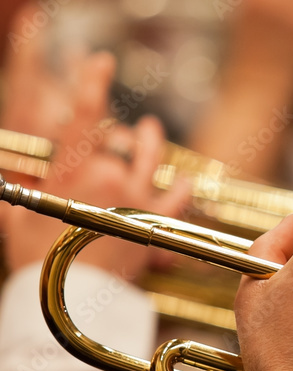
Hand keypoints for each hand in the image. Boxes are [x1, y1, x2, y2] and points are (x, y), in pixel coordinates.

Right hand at [0, 25, 187, 275]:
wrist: (73, 295)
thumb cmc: (39, 259)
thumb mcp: (20, 215)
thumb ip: (19, 191)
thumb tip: (3, 186)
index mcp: (70, 171)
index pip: (84, 116)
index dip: (93, 84)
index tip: (102, 62)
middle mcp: (106, 177)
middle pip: (119, 143)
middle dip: (123, 137)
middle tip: (131, 129)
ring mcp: (135, 199)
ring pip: (150, 159)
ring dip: (152, 142)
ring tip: (152, 130)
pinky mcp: (155, 223)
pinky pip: (176, 196)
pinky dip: (182, 187)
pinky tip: (184, 179)